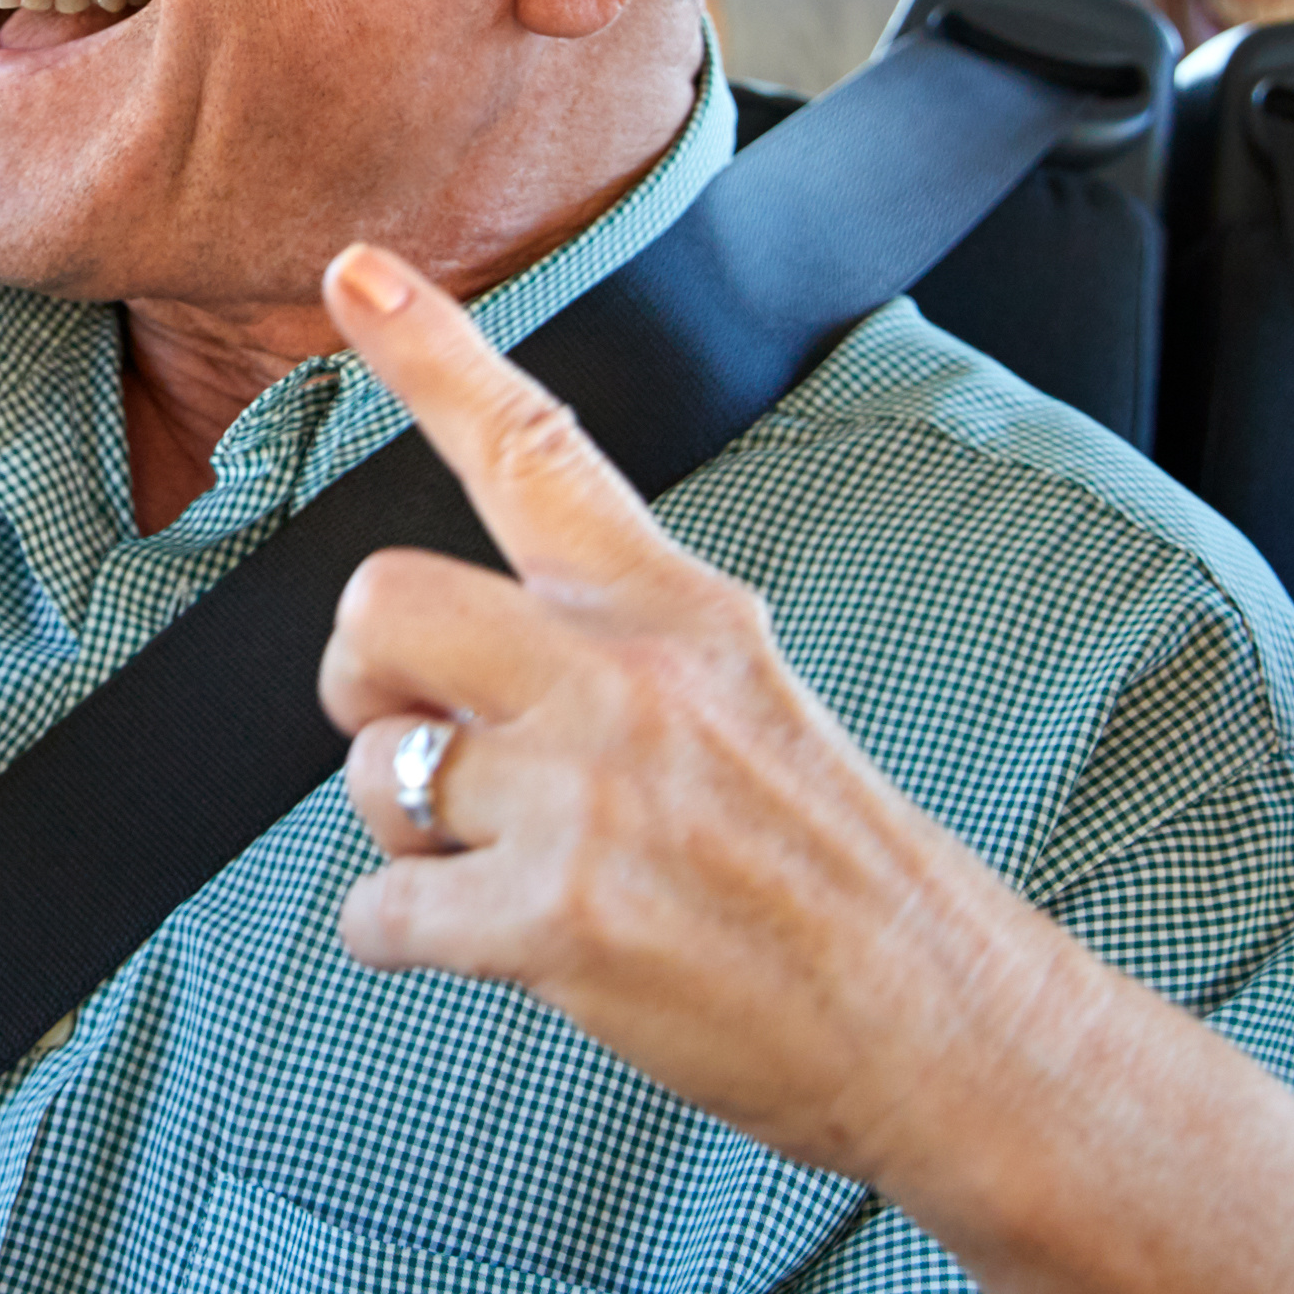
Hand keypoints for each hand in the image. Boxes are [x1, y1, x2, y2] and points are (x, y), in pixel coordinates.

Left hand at [315, 239, 1086, 1188]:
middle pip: (383, 604)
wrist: (941, 1024)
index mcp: (676, 610)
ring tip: (511, 870)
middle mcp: (626, 679)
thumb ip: (610, 654)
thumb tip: (461, 662)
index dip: (429, 351)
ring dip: (407, 837)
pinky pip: (379, 913)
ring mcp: (591, 797)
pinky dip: (405, 942)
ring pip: (372, 774)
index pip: (534, 446)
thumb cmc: (831, 874)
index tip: (352, 270)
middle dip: (360, 679)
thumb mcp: (747, 697)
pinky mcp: (559, 919)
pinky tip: (500, 949)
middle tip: (412, 734)